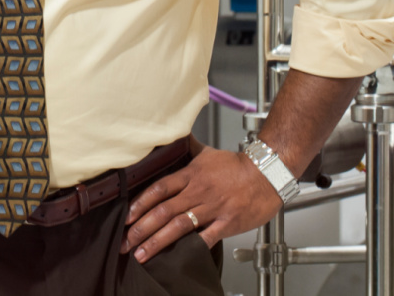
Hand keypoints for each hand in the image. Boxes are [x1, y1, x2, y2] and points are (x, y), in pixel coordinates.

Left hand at [121, 145, 282, 263]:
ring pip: (179, 226)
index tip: (127, 217)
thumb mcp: (208, 153)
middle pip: (164, 211)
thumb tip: (173, 135)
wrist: (268, 173)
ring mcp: (212, 209)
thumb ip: (188, 147)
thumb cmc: (238, 166)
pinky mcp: (226, 223)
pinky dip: (191, 247)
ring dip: (157, 241)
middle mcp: (198, 192)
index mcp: (191, 175)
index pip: (159, 189)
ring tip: (141, 253)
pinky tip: (177, 258)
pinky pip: (205, 237)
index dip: (140, 204)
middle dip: (141, 228)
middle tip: (125, 242)